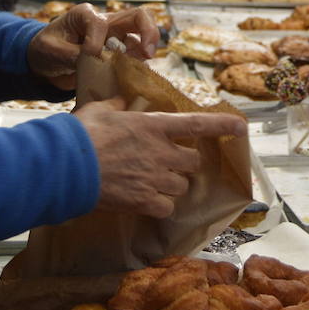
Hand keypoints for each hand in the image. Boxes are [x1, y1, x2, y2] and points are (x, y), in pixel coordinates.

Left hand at [27, 4, 159, 89]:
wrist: (45, 62)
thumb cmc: (46, 48)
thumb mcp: (50, 49)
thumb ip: (71, 53)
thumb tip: (96, 59)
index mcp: (85, 15)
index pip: (100, 23)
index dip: (95, 43)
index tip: (87, 58)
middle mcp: (106, 22)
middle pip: (139, 16)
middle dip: (149, 32)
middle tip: (148, 53)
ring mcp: (115, 37)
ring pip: (142, 35)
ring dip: (144, 52)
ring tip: (136, 70)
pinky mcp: (119, 53)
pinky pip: (136, 56)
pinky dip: (138, 67)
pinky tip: (132, 78)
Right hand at [75, 98, 246, 218]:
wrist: (67, 167)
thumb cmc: (81, 134)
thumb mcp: (100, 110)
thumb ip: (117, 105)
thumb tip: (122, 101)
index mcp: (153, 126)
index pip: (198, 124)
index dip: (222, 126)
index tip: (241, 128)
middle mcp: (161, 152)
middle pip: (193, 162)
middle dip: (185, 163)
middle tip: (168, 162)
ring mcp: (155, 178)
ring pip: (181, 185)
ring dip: (172, 184)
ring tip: (152, 182)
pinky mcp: (144, 201)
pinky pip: (167, 208)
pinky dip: (160, 205)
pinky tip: (146, 200)